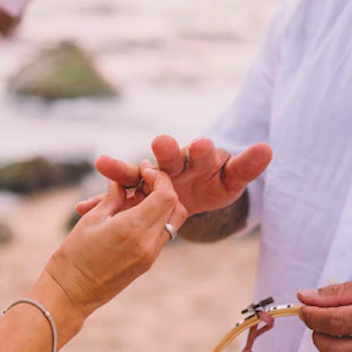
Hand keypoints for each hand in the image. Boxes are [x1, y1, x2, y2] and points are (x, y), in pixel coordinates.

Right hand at [44, 166, 186, 322]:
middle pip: (176, 207)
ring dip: (163, 204)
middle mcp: (148, 244)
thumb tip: (122, 180)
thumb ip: (113, 196)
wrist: (71, 293)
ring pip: (173, 221)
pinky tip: (135, 212)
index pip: (165, 196)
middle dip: (165, 188)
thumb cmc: (75, 254)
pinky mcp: (148, 263)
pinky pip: (162, 234)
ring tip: (138, 195)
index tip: (142, 169)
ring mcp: (151, 256)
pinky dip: (156, 218)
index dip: (159, 178)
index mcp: (133, 229)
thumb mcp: (92, 218)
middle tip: (144, 180)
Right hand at [78, 135, 271, 216]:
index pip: (204, 153)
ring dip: (122, 168)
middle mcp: (173, 164)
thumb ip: (246, 164)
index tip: (205, 144)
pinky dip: (101, 201)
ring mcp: (151, 177)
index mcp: (200, 160)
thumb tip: (269, 148)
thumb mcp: (231, 177)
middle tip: (162, 143)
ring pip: (135, 172)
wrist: (190, 189)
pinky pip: (117, 196)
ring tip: (103, 164)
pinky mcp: (134, 190)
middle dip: (166, 151)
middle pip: (170, 156)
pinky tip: (82, 207)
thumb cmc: (213, 181)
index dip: (204, 151)